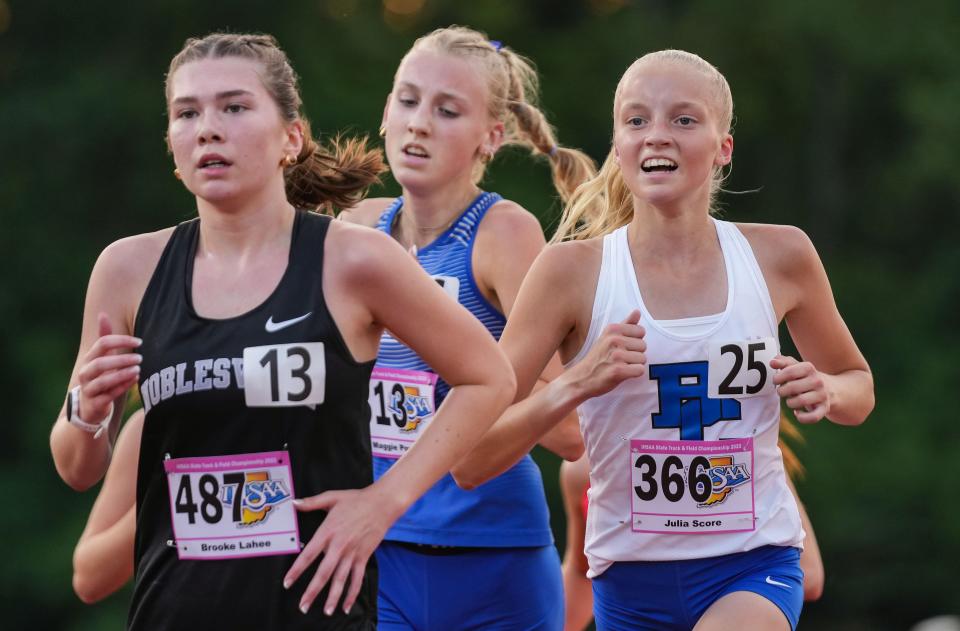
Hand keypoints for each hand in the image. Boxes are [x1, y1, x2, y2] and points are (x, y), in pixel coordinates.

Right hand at [75, 313, 141, 421]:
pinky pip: (109, 395)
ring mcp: (89, 389)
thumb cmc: (100, 376)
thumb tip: (103, 313)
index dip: (121, 340)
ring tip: (138, 369)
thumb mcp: (101, 356)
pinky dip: (122, 387)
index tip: (139, 341)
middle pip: (100, 363)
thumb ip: (104, 337)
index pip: (102, 344)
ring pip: (103, 381)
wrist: (89, 406)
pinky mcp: (95, 403)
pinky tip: (135, 380)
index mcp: (89, 359)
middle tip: (140, 357)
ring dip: (122, 374)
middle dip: (121, 359)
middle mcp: (86, 373)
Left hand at [283, 486, 393, 615]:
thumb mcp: (332, 497)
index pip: (309, 555)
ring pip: (341, 579)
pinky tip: (347, 606)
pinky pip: (357, 578)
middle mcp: (339, 545)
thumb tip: (294, 503)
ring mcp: (352, 553)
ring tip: (325, 611)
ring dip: (333, 597)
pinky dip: (353, 593)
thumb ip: (311, 502)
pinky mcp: (364, 556)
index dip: (297, 570)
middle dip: (312, 591)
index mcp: (328, 531)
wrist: (382, 503)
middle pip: (323, 573)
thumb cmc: (356, 499)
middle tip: (302, 606)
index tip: (288, 582)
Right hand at [567, 310, 645, 399]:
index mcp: (613, 328)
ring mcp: (616, 355)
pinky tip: (622, 374)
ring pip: (643, 359)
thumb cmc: (597, 357)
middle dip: (635, 354)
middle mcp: (614, 339)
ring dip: (633, 365)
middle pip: (643, 346)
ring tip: (619, 366)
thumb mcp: (608, 337)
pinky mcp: (618, 371)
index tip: (622, 347)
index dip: (634, 341)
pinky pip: (640, 370)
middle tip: (619, 359)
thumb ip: (625, 324)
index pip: (641, 331)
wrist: (581, 378)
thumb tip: (638, 311)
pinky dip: (633, 374)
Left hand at [771, 355, 828, 422]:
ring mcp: (822, 395)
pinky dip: (802, 417)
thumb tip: (772, 362)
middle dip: (782, 391)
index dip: (778, 378)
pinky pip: (812, 417)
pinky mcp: (825, 408)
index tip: (776, 381)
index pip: (789, 372)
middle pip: (792, 387)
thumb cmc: (806, 377)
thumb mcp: (797, 367)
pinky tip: (797, 412)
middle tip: (782, 392)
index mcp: (809, 368)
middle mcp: (817, 381)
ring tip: (790, 401)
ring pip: (800, 401)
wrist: (832, 389)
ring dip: (790, 403)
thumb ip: (783, 362)